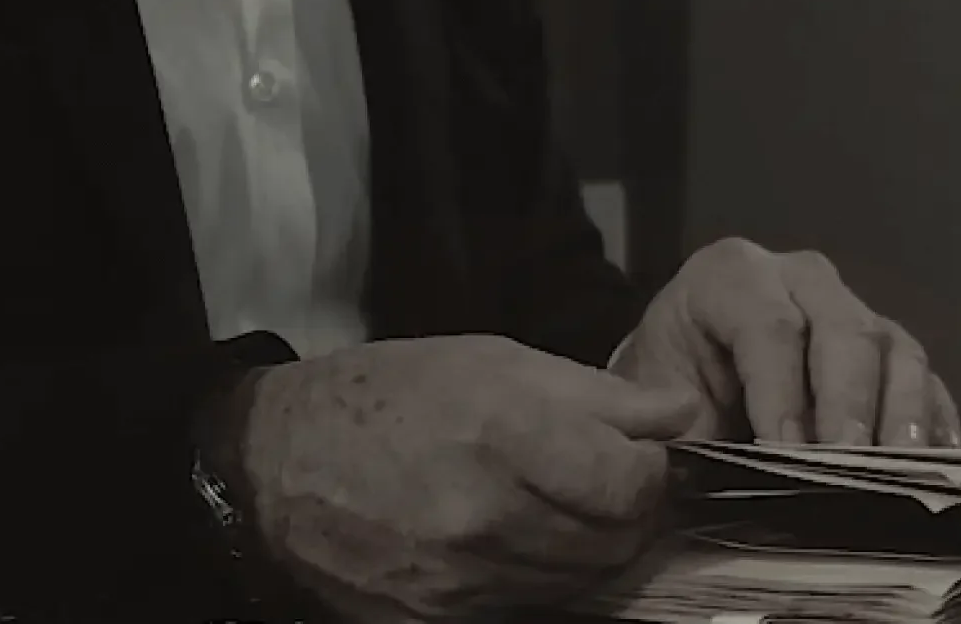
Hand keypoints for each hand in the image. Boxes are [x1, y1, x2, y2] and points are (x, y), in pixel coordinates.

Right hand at [229, 333, 710, 623]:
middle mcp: (483, 515)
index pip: (632, 487)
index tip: (639, 456)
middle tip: (606, 484)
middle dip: (628, 514)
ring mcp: (456, 578)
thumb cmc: (391, 393)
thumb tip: (683, 414)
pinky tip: (518, 541)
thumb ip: (599, 395)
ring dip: (588, 550)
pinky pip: (524, 609)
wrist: (277, 458)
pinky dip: (538, 579)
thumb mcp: (496, 361)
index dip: (652, 472)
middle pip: (614, 543)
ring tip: (560, 508)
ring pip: (577, 583)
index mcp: (504, 434)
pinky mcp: (433, 618)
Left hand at [611, 237, 960, 446]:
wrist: (682, 384)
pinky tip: (934, 465)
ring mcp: (853, 310)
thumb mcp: (648, 399)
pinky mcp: (888, 352)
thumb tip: (703, 455)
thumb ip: (671, 422)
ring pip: (895, 347)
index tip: (783, 453)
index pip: (768, 326)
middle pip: (845, 329)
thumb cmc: (665, 391)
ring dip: (902, 410)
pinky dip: (933, 422)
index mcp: (731, 276)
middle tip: (848, 464)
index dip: (780, 391)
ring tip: (900, 466)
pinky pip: (926, 379)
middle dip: (849, 400)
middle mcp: (801, 279)